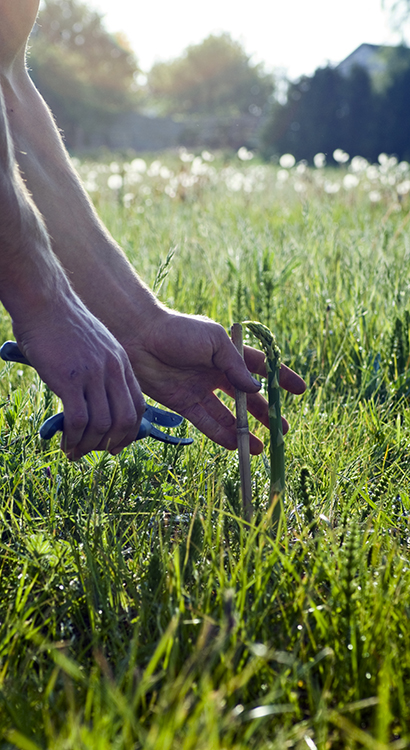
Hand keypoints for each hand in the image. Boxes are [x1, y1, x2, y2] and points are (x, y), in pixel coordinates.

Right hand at [13, 293, 144, 458]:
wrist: (44, 301)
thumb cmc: (63, 323)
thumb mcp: (95, 344)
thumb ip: (101, 368)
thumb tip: (96, 398)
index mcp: (121, 363)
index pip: (137, 406)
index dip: (129, 432)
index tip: (114, 445)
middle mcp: (112, 370)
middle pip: (125, 420)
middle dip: (112, 443)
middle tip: (94, 452)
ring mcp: (93, 375)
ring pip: (102, 425)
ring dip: (89, 445)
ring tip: (74, 452)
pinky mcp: (69, 379)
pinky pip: (78, 420)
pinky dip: (73, 438)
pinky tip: (64, 442)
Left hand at [123, 309, 305, 454]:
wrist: (138, 338)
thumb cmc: (177, 331)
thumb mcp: (213, 341)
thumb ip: (235, 365)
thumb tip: (257, 388)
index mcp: (227, 352)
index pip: (260, 366)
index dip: (279, 378)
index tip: (299, 390)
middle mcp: (216, 372)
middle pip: (246, 397)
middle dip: (265, 413)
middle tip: (281, 429)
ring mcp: (201, 389)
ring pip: (228, 414)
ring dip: (244, 430)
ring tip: (262, 447)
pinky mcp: (184, 403)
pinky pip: (206, 422)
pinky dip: (221, 434)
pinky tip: (236, 445)